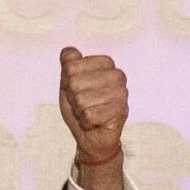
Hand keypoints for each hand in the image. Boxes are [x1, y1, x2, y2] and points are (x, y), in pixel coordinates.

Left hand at [58, 47, 129, 189]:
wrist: (92, 138)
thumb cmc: (81, 110)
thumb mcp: (68, 85)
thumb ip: (68, 66)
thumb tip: (68, 51)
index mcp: (105, 63)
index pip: (70, 66)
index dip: (67, 83)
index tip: (78, 92)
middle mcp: (117, 75)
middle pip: (74, 82)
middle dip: (73, 99)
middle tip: (83, 106)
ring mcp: (121, 92)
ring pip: (81, 100)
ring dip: (79, 112)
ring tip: (89, 114)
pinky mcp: (121, 111)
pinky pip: (89, 115)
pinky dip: (86, 122)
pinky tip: (95, 123)